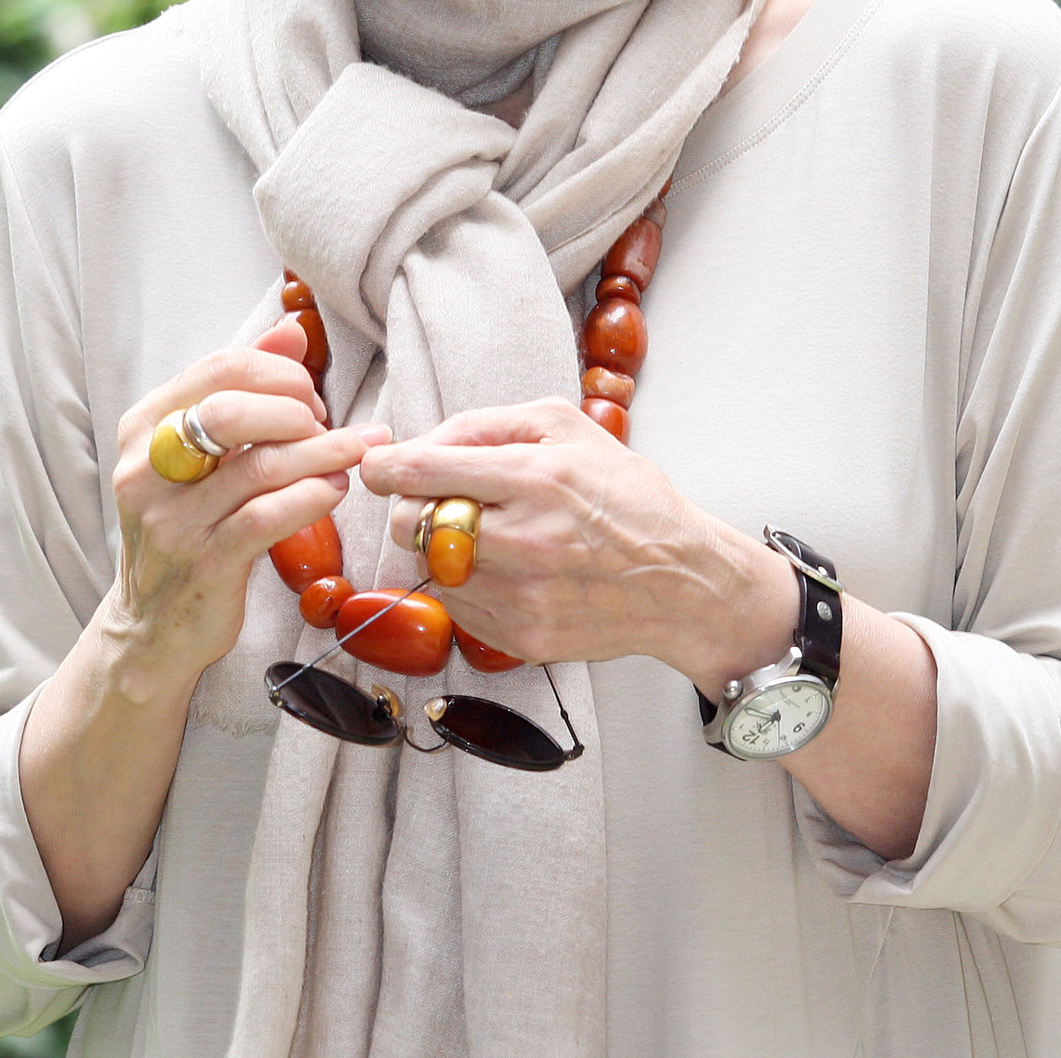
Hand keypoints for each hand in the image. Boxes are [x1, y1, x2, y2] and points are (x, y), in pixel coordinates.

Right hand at [107, 318, 389, 689]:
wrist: (154, 624)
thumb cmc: (189, 523)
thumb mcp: (202, 452)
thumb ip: (244, 387)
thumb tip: (293, 330)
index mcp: (144, 427)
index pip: (219, 367)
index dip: (278, 371)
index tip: (309, 392)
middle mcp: (148, 469)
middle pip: (233, 409)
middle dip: (296, 408)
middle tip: (325, 424)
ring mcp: (173, 520)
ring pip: (261, 466)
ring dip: (323, 451)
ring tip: (355, 450)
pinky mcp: (206, 563)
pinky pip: (270, 517)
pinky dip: (313, 495)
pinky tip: (335, 489)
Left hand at [358, 397, 797, 691]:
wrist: (683, 581)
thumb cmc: (627, 497)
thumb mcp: (566, 427)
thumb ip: (486, 424)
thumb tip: (419, 442)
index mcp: (536, 476)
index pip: (422, 471)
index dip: (384, 466)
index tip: (377, 465)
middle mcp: (525, 538)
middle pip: (410, 524)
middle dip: (410, 507)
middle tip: (436, 501)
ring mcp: (522, 595)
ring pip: (428, 567)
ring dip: (439, 548)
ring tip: (481, 535)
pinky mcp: (522, 637)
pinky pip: (456, 606)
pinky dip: (465, 584)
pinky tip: (503, 569)